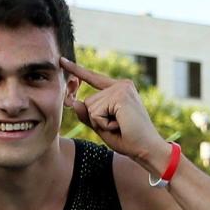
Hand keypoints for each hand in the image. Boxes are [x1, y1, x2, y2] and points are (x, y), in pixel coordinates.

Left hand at [60, 56, 173, 175]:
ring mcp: (121, 88)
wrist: (147, 149)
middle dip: (97, 120)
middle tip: (118, 126)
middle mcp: (121, 84)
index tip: (61, 60)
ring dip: (101, 123)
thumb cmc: (128, 140)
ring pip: (90, 107)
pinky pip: (96, 112)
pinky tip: (120, 125)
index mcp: (119, 89)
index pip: (93, 78)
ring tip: (120, 125)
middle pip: (88, 101)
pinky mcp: (120, 95)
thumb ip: (88, 115)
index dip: (77, 70)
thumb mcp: (102, 127)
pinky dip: (104, 124)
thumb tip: (74, 102)